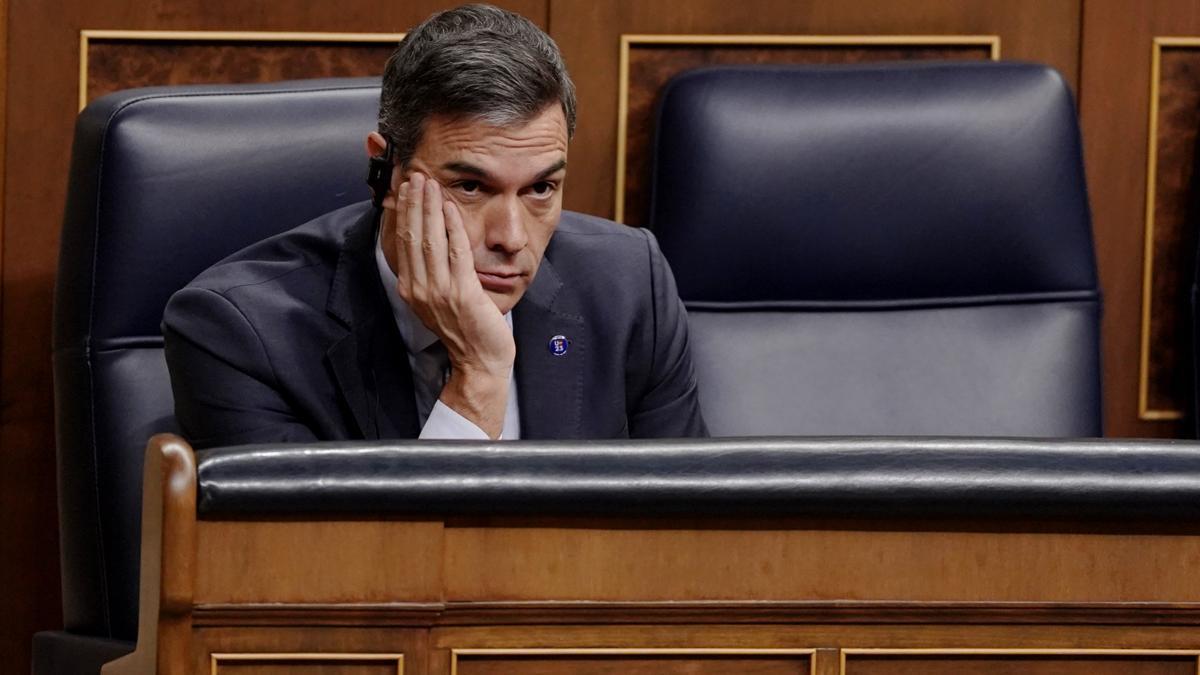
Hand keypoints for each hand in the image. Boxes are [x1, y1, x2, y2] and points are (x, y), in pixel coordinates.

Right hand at [386, 172, 513, 437]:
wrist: (479, 360)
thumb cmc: (464, 328)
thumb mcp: (438, 298)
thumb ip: (430, 272)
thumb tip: (429, 240)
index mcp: (411, 289)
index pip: (402, 242)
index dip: (403, 213)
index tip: (404, 188)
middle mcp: (420, 289)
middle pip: (412, 236)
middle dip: (413, 203)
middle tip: (415, 175)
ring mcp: (439, 291)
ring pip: (430, 240)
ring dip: (429, 208)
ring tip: (430, 183)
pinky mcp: (462, 292)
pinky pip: (456, 253)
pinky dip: (452, 227)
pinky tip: (450, 208)